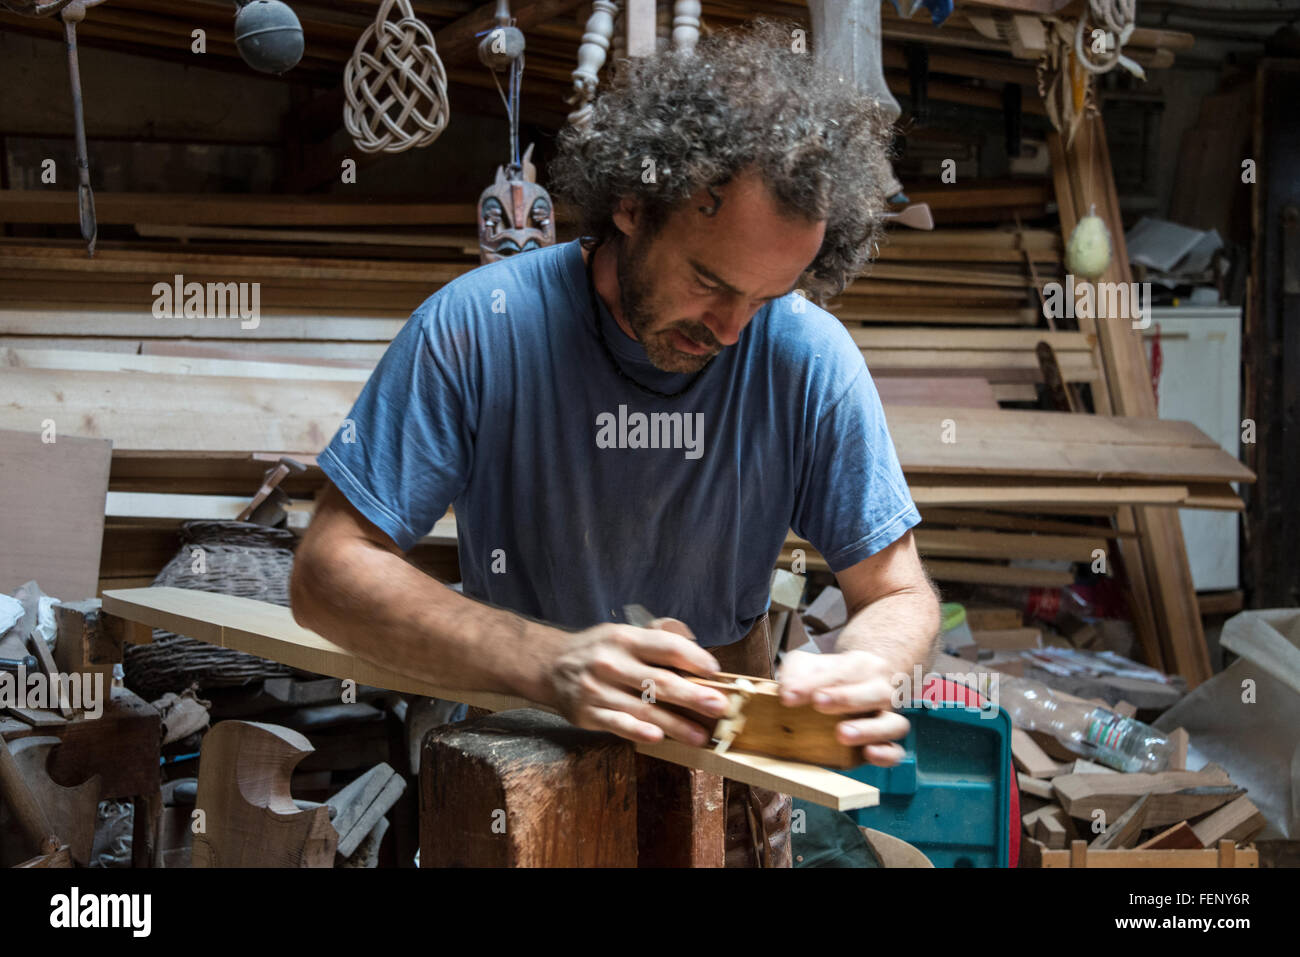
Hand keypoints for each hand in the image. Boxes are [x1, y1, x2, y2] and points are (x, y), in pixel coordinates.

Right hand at [546, 617, 730, 745]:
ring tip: (700, 735)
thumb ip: (656, 636)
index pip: (666, 647)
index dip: (693, 658)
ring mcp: (599, 690)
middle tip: (719, 706)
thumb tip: (693, 644)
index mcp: (626, 639)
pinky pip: (617, 724)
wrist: (550, 666)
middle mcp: (612, 663)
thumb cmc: (598, 650)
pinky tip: (657, 737)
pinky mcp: (589, 714)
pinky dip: (637, 731)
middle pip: (659, 681)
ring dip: (675, 724)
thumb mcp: (623, 632)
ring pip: (643, 708)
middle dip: (692, 695)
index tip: (714, 671)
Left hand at [777, 648, 909, 766]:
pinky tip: (868, 753)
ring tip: (842, 734)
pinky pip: (897, 751)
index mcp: (862, 666)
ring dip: (868, 730)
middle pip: (876, 692)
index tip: (789, 696)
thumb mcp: (810, 664)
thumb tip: (787, 692)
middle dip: (846, 698)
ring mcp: (888, 717)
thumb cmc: (830, 675)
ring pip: (894, 724)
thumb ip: (796, 671)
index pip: (843, 672)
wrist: (860, 682)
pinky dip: (886, 754)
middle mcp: (881, 690)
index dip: (814, 684)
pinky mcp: (888, 743)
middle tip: (819, 703)